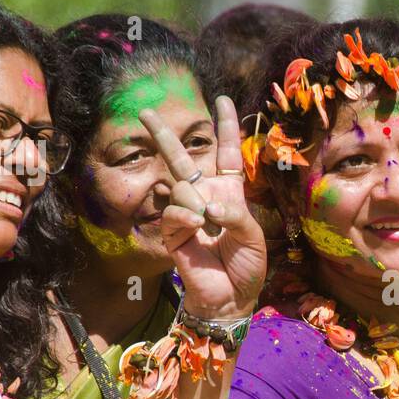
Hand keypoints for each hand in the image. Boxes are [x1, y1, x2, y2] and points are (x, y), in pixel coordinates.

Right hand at [139, 95, 265, 317]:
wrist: (231, 297)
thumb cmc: (247, 265)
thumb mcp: (253, 236)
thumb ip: (235, 215)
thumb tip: (207, 206)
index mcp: (229, 193)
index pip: (226, 154)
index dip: (225, 127)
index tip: (223, 101)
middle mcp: (205, 197)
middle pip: (182, 159)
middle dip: (164, 135)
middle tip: (145, 112)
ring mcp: (187, 214)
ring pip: (180, 187)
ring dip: (195, 202)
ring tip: (207, 224)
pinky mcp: (173, 232)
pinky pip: (174, 211)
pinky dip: (186, 217)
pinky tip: (197, 228)